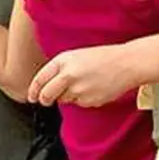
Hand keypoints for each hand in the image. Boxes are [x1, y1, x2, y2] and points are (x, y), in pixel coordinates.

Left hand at [28, 43, 148, 108]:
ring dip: (67, 96)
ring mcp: (79, 90)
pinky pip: (79, 104)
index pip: (40, 80)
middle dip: (44, 99)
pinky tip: (93, 88)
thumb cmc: (102, 57)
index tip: (31, 97)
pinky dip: (82, 99)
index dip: (33, 91)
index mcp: (63, 61)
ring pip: (64, 100)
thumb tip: (46, 84)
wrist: (126, 64)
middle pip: (47, 95)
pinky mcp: (89, 101)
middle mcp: (68, 75)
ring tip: (83, 83)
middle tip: (46, 100)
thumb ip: (59, 69)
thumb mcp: (75, 56)